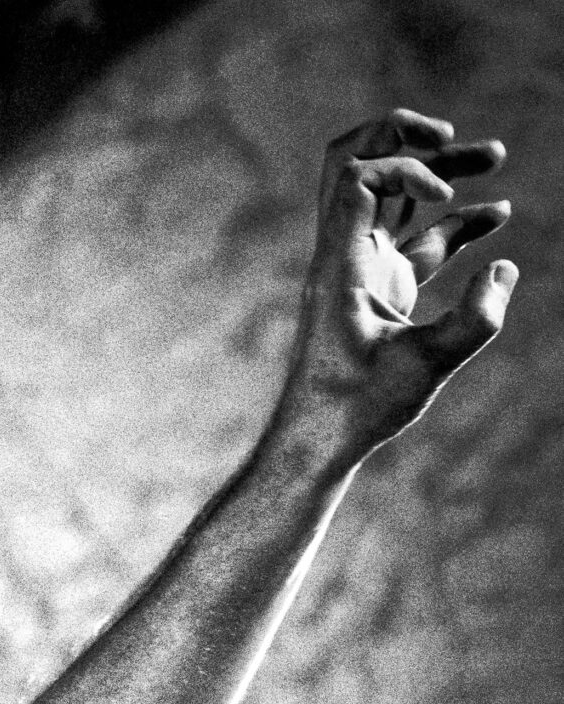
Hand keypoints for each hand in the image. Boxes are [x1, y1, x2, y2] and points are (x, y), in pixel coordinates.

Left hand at [278, 109, 514, 466]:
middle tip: (449, 138)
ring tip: (495, 155)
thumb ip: (472, 323)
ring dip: (439, 174)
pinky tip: (496, 217)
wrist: (317, 445)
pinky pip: (416, 240)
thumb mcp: (423, 368)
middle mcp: (345, 255)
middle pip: (361, 164)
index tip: (444, 196)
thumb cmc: (356, 410)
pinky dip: (452, 222)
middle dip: (406, 139)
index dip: (405, 165)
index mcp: (341, 262)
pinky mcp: (380, 292)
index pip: (359, 175)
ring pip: (394, 200)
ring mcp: (362, 271)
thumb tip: (505, 271)